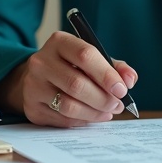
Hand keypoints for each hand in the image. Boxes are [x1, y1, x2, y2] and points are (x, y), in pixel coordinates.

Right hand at [0, 31, 137, 126]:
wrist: (38, 77)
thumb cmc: (71, 66)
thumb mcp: (92, 58)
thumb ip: (114, 67)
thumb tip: (130, 80)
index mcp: (59, 42)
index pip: (85, 55)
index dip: (107, 74)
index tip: (122, 89)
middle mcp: (41, 62)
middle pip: (77, 84)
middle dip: (103, 98)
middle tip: (117, 105)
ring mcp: (33, 85)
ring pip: (69, 105)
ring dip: (95, 113)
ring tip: (108, 112)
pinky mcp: (32, 107)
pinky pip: (62, 119)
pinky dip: (83, 120)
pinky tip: (92, 116)